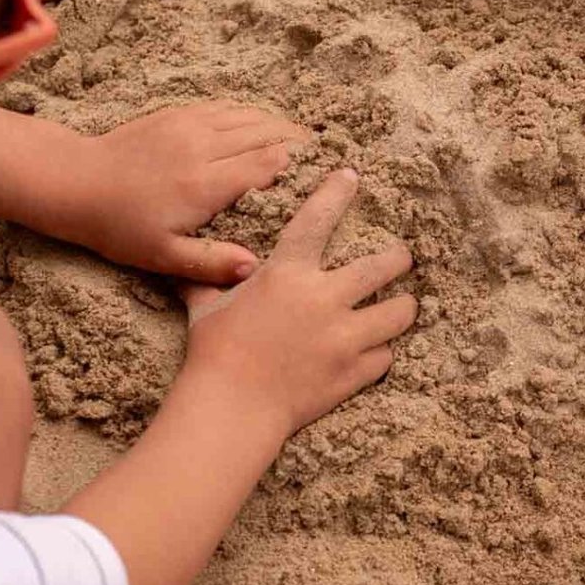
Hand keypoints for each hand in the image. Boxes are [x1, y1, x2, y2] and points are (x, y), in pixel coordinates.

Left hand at [62, 102, 305, 284]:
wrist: (76, 183)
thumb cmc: (119, 227)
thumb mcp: (163, 257)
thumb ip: (210, 263)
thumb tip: (255, 268)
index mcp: (204, 185)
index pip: (265, 165)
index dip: (298, 164)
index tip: (323, 169)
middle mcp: (202, 148)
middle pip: (264, 134)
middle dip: (296, 140)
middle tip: (322, 149)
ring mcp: (188, 126)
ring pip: (247, 116)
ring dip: (277, 123)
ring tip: (300, 135)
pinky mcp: (176, 114)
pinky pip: (224, 107)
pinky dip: (249, 113)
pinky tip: (261, 121)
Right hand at [182, 170, 415, 440]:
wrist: (232, 407)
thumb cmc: (213, 352)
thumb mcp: (206, 306)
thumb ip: (207, 279)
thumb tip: (181, 266)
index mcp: (287, 275)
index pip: (317, 220)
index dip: (336, 194)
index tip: (351, 177)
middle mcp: (324, 299)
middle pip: (383, 266)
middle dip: (398, 258)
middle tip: (401, 257)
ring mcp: (344, 337)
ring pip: (399, 312)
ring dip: (402, 307)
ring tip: (401, 305)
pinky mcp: (353, 372)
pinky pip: (385, 356)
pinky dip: (381, 353)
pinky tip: (375, 351)